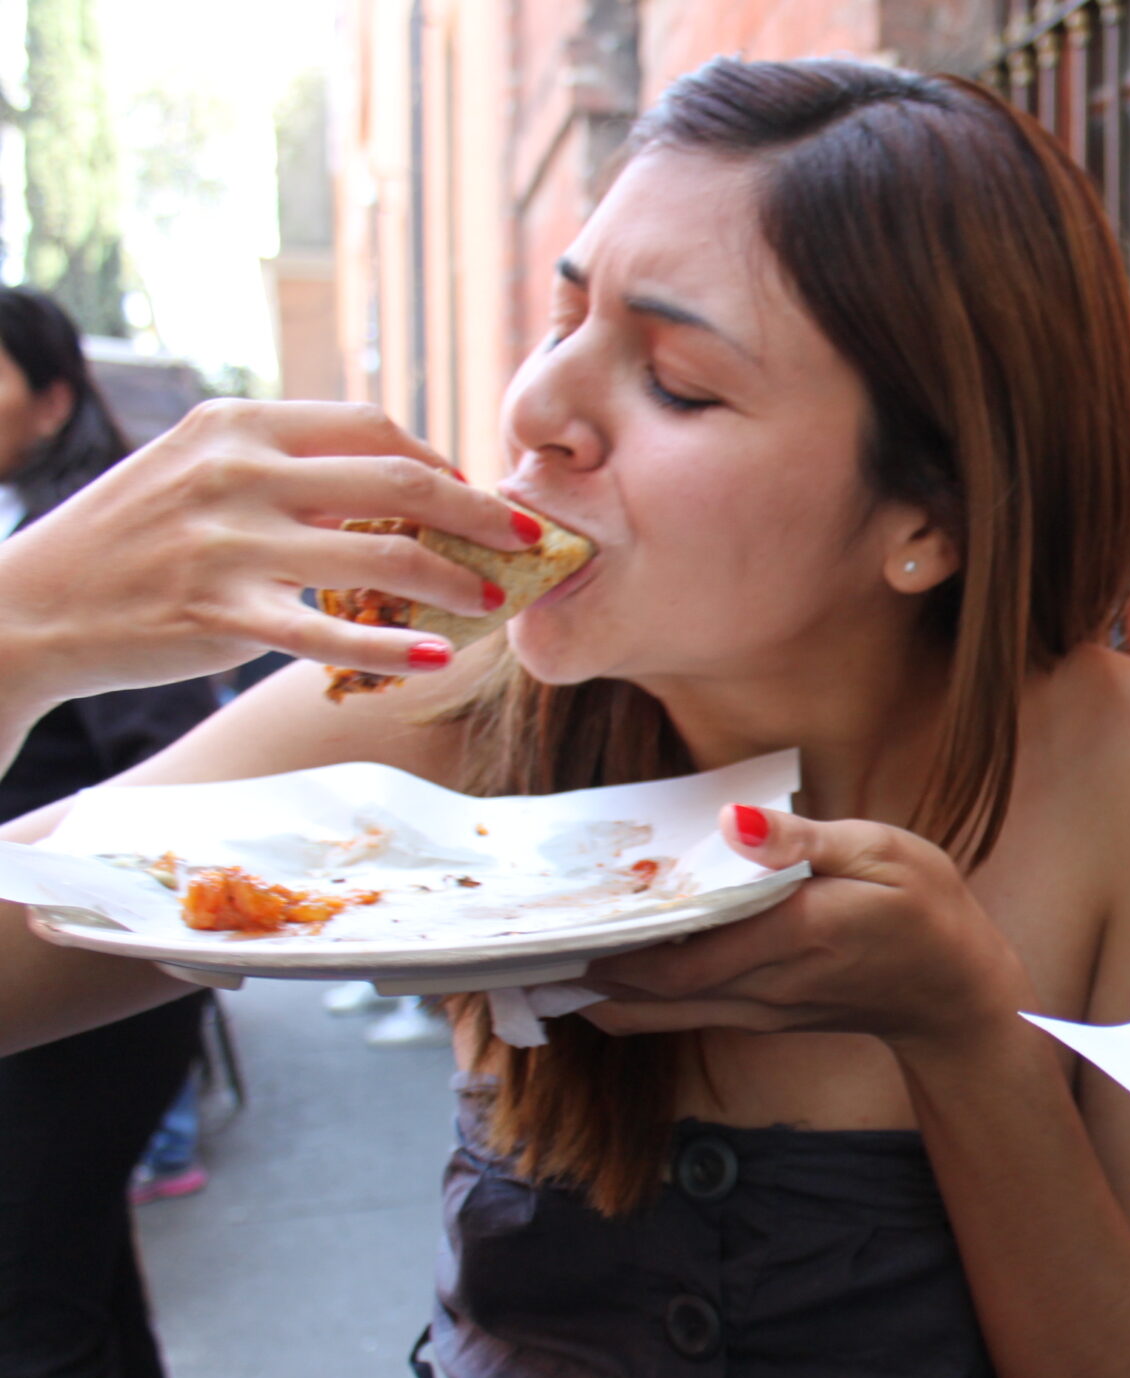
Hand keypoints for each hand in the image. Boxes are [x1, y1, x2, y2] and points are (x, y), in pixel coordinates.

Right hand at [0, 399, 533, 708]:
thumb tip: (394, 479)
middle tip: (534, 538)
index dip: (444, 461)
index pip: (375, 427)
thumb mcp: (201, 471)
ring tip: (497, 599)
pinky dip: (396, 647)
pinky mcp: (218, 613)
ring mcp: (228, 543)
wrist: (31, 607)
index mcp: (240, 425)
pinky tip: (441, 656)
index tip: (480, 494)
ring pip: (381, 557)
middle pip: (400, 481)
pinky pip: (330, 634)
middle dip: (483, 512)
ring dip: (457, 580)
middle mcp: (238, 473)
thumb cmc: (132, 540)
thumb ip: (287, 466)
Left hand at [578, 804, 1033, 1045]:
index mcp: (792, 934)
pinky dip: (631, 996)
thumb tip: (735, 824)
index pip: (679, 950)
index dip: (609, 944)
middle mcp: (764, 984)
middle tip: (517, 940)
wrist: (957, 994)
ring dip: (595, 989)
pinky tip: (599, 970)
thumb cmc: (927, 911)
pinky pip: (677, 1012)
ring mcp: (759, 1010)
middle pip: (648, 989)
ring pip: (654, 1011)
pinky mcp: (758, 1017)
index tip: (551, 922)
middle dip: (580, 969)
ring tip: (538, 958)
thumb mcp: (884, 853)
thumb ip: (805, 840)